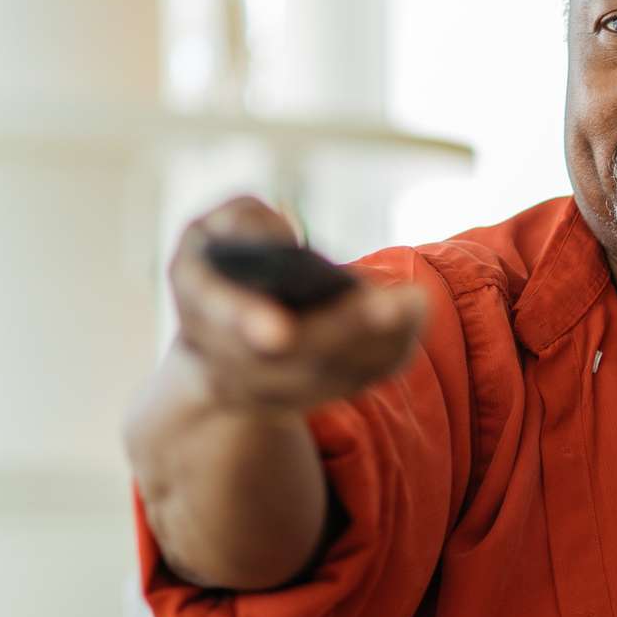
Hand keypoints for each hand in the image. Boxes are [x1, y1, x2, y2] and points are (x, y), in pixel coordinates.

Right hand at [171, 196, 426, 412]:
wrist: (220, 345)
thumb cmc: (224, 267)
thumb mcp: (214, 231)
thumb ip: (241, 221)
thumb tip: (280, 237)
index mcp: (201, 308)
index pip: (221, 317)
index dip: (246, 322)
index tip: (277, 335)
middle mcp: (232, 361)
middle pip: (293, 357)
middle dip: (344, 330)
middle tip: (394, 304)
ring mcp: (274, 390)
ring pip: (330, 375)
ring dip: (378, 342)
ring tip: (414, 303)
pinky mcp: (319, 394)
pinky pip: (360, 378)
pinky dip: (391, 349)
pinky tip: (415, 315)